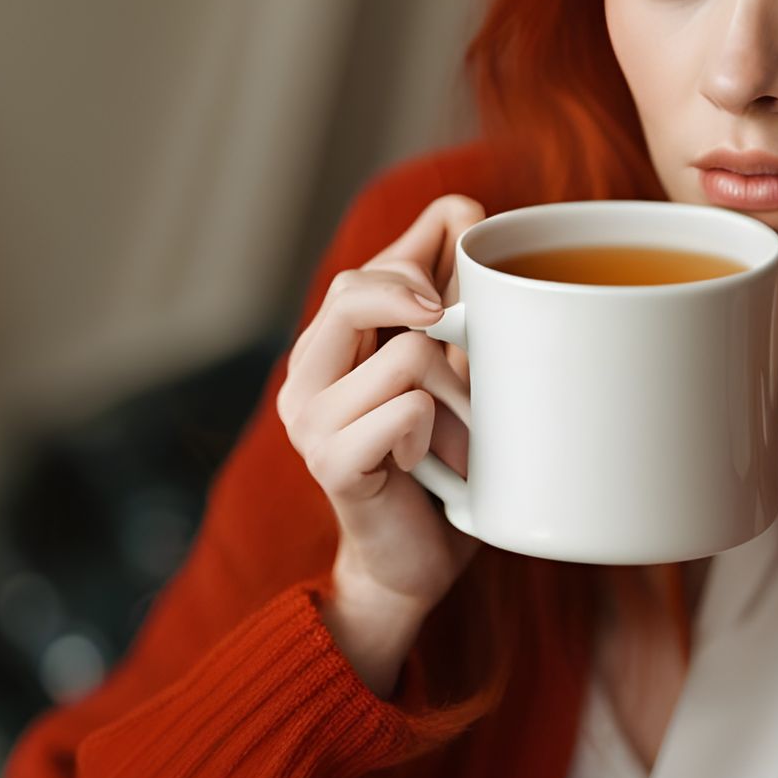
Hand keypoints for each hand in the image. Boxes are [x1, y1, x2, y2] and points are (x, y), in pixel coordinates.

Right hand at [277, 194, 485, 633]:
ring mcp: (310, 420)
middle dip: (427, 300)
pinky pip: (404, 412)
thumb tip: (465, 210)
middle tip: (460, 338)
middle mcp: (307, 374)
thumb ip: (451, 301)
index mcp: (331, 346)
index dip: (425, 255)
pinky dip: (436, 434)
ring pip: (405, 355)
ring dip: (456, 395)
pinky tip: (431, 463)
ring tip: (460, 433)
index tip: (469, 279)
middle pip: (358, 289)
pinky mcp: (331, 463)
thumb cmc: (441, 465)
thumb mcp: (452, 371)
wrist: (414, 567)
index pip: (367, 267)